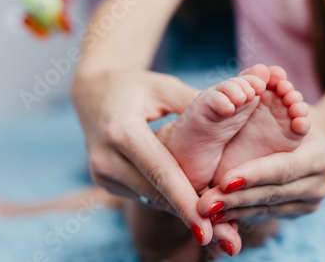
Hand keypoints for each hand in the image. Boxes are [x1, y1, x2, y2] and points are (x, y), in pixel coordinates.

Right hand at [72, 69, 214, 244]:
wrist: (92, 93)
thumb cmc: (133, 85)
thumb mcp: (164, 87)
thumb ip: (195, 103)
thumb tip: (233, 110)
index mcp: (121, 131)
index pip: (160, 171)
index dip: (185, 201)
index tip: (207, 228)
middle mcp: (106, 158)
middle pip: (156, 194)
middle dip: (192, 216)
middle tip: (228, 238)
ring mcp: (102, 174)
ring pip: (151, 199)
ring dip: (183, 212)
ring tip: (220, 230)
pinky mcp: (105, 182)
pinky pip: (144, 195)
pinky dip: (169, 201)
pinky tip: (195, 209)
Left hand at [197, 107, 324, 223]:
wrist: (311, 136)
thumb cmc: (285, 114)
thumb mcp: (278, 107)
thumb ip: (264, 109)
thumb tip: (245, 98)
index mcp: (319, 154)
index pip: (283, 168)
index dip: (253, 175)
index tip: (223, 181)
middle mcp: (320, 182)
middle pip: (274, 194)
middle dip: (237, 200)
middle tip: (205, 205)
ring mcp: (313, 201)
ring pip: (269, 209)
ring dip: (235, 212)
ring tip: (206, 214)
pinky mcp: (302, 210)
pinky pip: (268, 215)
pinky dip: (242, 216)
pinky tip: (220, 216)